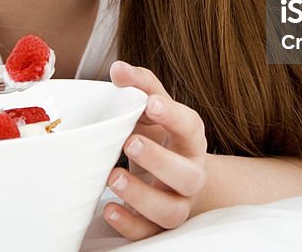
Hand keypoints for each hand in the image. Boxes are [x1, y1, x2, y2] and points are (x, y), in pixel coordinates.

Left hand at [104, 60, 207, 239]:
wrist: (175, 179)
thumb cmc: (161, 138)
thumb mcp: (155, 111)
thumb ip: (141, 87)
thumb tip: (118, 68)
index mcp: (190, 140)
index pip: (191, 126)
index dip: (172, 115)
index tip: (150, 103)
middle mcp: (190, 174)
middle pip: (186, 174)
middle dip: (159, 160)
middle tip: (129, 142)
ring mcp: (177, 203)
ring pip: (171, 211)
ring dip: (142, 196)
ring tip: (112, 177)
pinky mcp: (158, 226)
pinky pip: (149, 233)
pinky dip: (130, 223)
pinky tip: (110, 208)